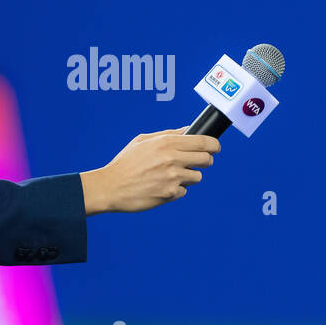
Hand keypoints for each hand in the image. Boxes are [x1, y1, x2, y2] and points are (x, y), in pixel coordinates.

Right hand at [81, 127, 218, 213]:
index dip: (214, 145)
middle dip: (205, 161)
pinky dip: (175, 190)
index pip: (203, 142)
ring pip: (197, 177)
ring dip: (189, 177)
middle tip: (197, 162)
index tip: (216, 147)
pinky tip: (160, 186)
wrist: (110, 186)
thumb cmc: (125, 163)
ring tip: (171, 176)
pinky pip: (183, 191)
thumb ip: (168, 134)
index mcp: (166, 142)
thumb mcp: (143, 141)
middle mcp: (172, 158)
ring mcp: (172, 177)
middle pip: (206, 159)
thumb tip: (189, 130)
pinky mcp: (169, 194)